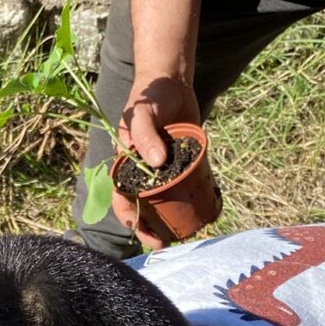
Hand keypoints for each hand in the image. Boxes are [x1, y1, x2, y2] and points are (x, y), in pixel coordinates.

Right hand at [110, 71, 201, 248]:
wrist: (172, 81)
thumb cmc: (149, 96)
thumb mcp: (142, 113)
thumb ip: (145, 135)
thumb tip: (157, 163)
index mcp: (125, 164)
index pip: (121, 197)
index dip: (129, 218)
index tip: (142, 231)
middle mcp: (143, 171)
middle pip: (143, 207)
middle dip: (150, 228)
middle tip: (165, 244)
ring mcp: (164, 169)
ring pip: (165, 201)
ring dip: (171, 220)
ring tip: (183, 235)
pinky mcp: (183, 162)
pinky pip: (186, 185)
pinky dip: (193, 199)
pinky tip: (203, 213)